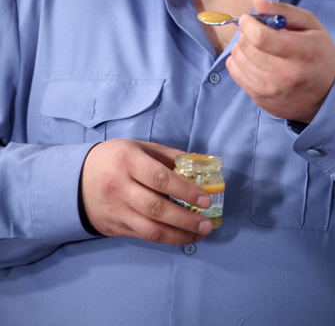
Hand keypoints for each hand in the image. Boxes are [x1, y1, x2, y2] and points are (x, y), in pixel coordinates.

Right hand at [80, 139, 212, 243]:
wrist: (75, 180)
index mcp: (128, 161)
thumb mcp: (138, 147)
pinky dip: (165, 238)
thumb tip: (198, 164)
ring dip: (179, 235)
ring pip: (150, 229)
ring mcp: (116, 210)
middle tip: (207, 223)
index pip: (160, 178)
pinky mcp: (114, 227)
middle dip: (186, 219)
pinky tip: (181, 235)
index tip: (205, 199)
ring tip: (200, 233)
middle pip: (157, 208)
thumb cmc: (114, 159)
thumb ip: (167, 156)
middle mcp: (120, 187)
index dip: (185, 190)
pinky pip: (142, 236)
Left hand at [226, 0, 334, 122]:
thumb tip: (256, 0)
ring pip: (238, 59)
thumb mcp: (310, 25)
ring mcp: (271, 90)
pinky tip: (251, 59)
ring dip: (242, 46)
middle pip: (248, 47)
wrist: (327, 93)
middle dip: (246, 33)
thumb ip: (283, 10)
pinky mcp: (260, 99)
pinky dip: (238, 61)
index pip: (262, 38)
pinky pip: (234, 73)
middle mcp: (286, 75)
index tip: (249, 18)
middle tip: (256, 31)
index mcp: (302, 52)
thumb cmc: (318, 53)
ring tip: (256, 45)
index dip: (249, 24)